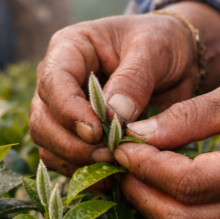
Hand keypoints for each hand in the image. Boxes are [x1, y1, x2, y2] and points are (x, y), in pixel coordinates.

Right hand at [30, 12, 200, 175]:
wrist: (177, 58)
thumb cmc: (162, 43)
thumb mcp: (155, 49)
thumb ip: (134, 79)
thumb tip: (113, 116)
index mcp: (70, 48)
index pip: (53, 82)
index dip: (69, 111)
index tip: (97, 132)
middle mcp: (58, 79)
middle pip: (42, 119)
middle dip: (71, 144)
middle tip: (109, 155)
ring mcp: (63, 109)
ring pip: (48, 145)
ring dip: (77, 162)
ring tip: (115, 166)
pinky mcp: (76, 134)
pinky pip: (66, 161)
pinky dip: (86, 173)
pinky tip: (114, 176)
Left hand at [112, 66, 219, 218]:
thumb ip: (190, 115)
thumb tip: (136, 133)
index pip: (190, 183)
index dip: (147, 167)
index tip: (120, 144)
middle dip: (140, 192)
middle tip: (116, 160)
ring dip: (150, 205)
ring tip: (130, 169)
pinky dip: (171, 209)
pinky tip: (156, 181)